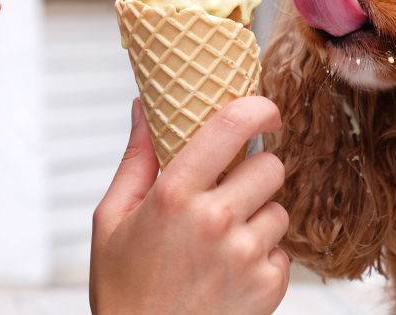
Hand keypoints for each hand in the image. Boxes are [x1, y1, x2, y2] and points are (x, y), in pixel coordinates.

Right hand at [89, 96, 289, 313]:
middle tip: (228, 191)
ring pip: (279, 209)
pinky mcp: (268, 286)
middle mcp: (215, 220)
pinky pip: (283, 251)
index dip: (257, 108)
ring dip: (258, 217)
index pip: (231, 127)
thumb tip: (143, 109)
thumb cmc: (124, 288)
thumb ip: (135, 160)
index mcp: (174, 195)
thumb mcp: (112, 220)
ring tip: (223, 240)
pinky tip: (230, 271)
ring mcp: (246, 255)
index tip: (264, 108)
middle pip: (270, 165)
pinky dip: (263, 256)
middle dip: (253, 173)